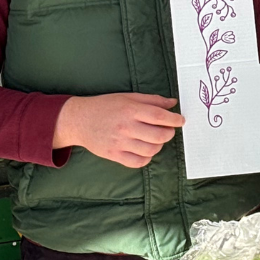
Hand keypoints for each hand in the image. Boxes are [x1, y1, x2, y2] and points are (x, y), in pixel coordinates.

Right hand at [52, 92, 184, 168]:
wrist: (79, 120)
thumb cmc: (104, 106)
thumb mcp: (127, 97)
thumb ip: (151, 100)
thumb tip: (173, 103)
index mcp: (130, 109)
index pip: (159, 116)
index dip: (174, 120)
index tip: (180, 120)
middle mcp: (126, 127)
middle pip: (158, 135)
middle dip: (169, 133)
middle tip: (168, 130)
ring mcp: (120, 143)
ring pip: (151, 150)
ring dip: (158, 145)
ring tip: (155, 139)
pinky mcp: (114, 155)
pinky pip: (138, 162)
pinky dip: (147, 158)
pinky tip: (145, 150)